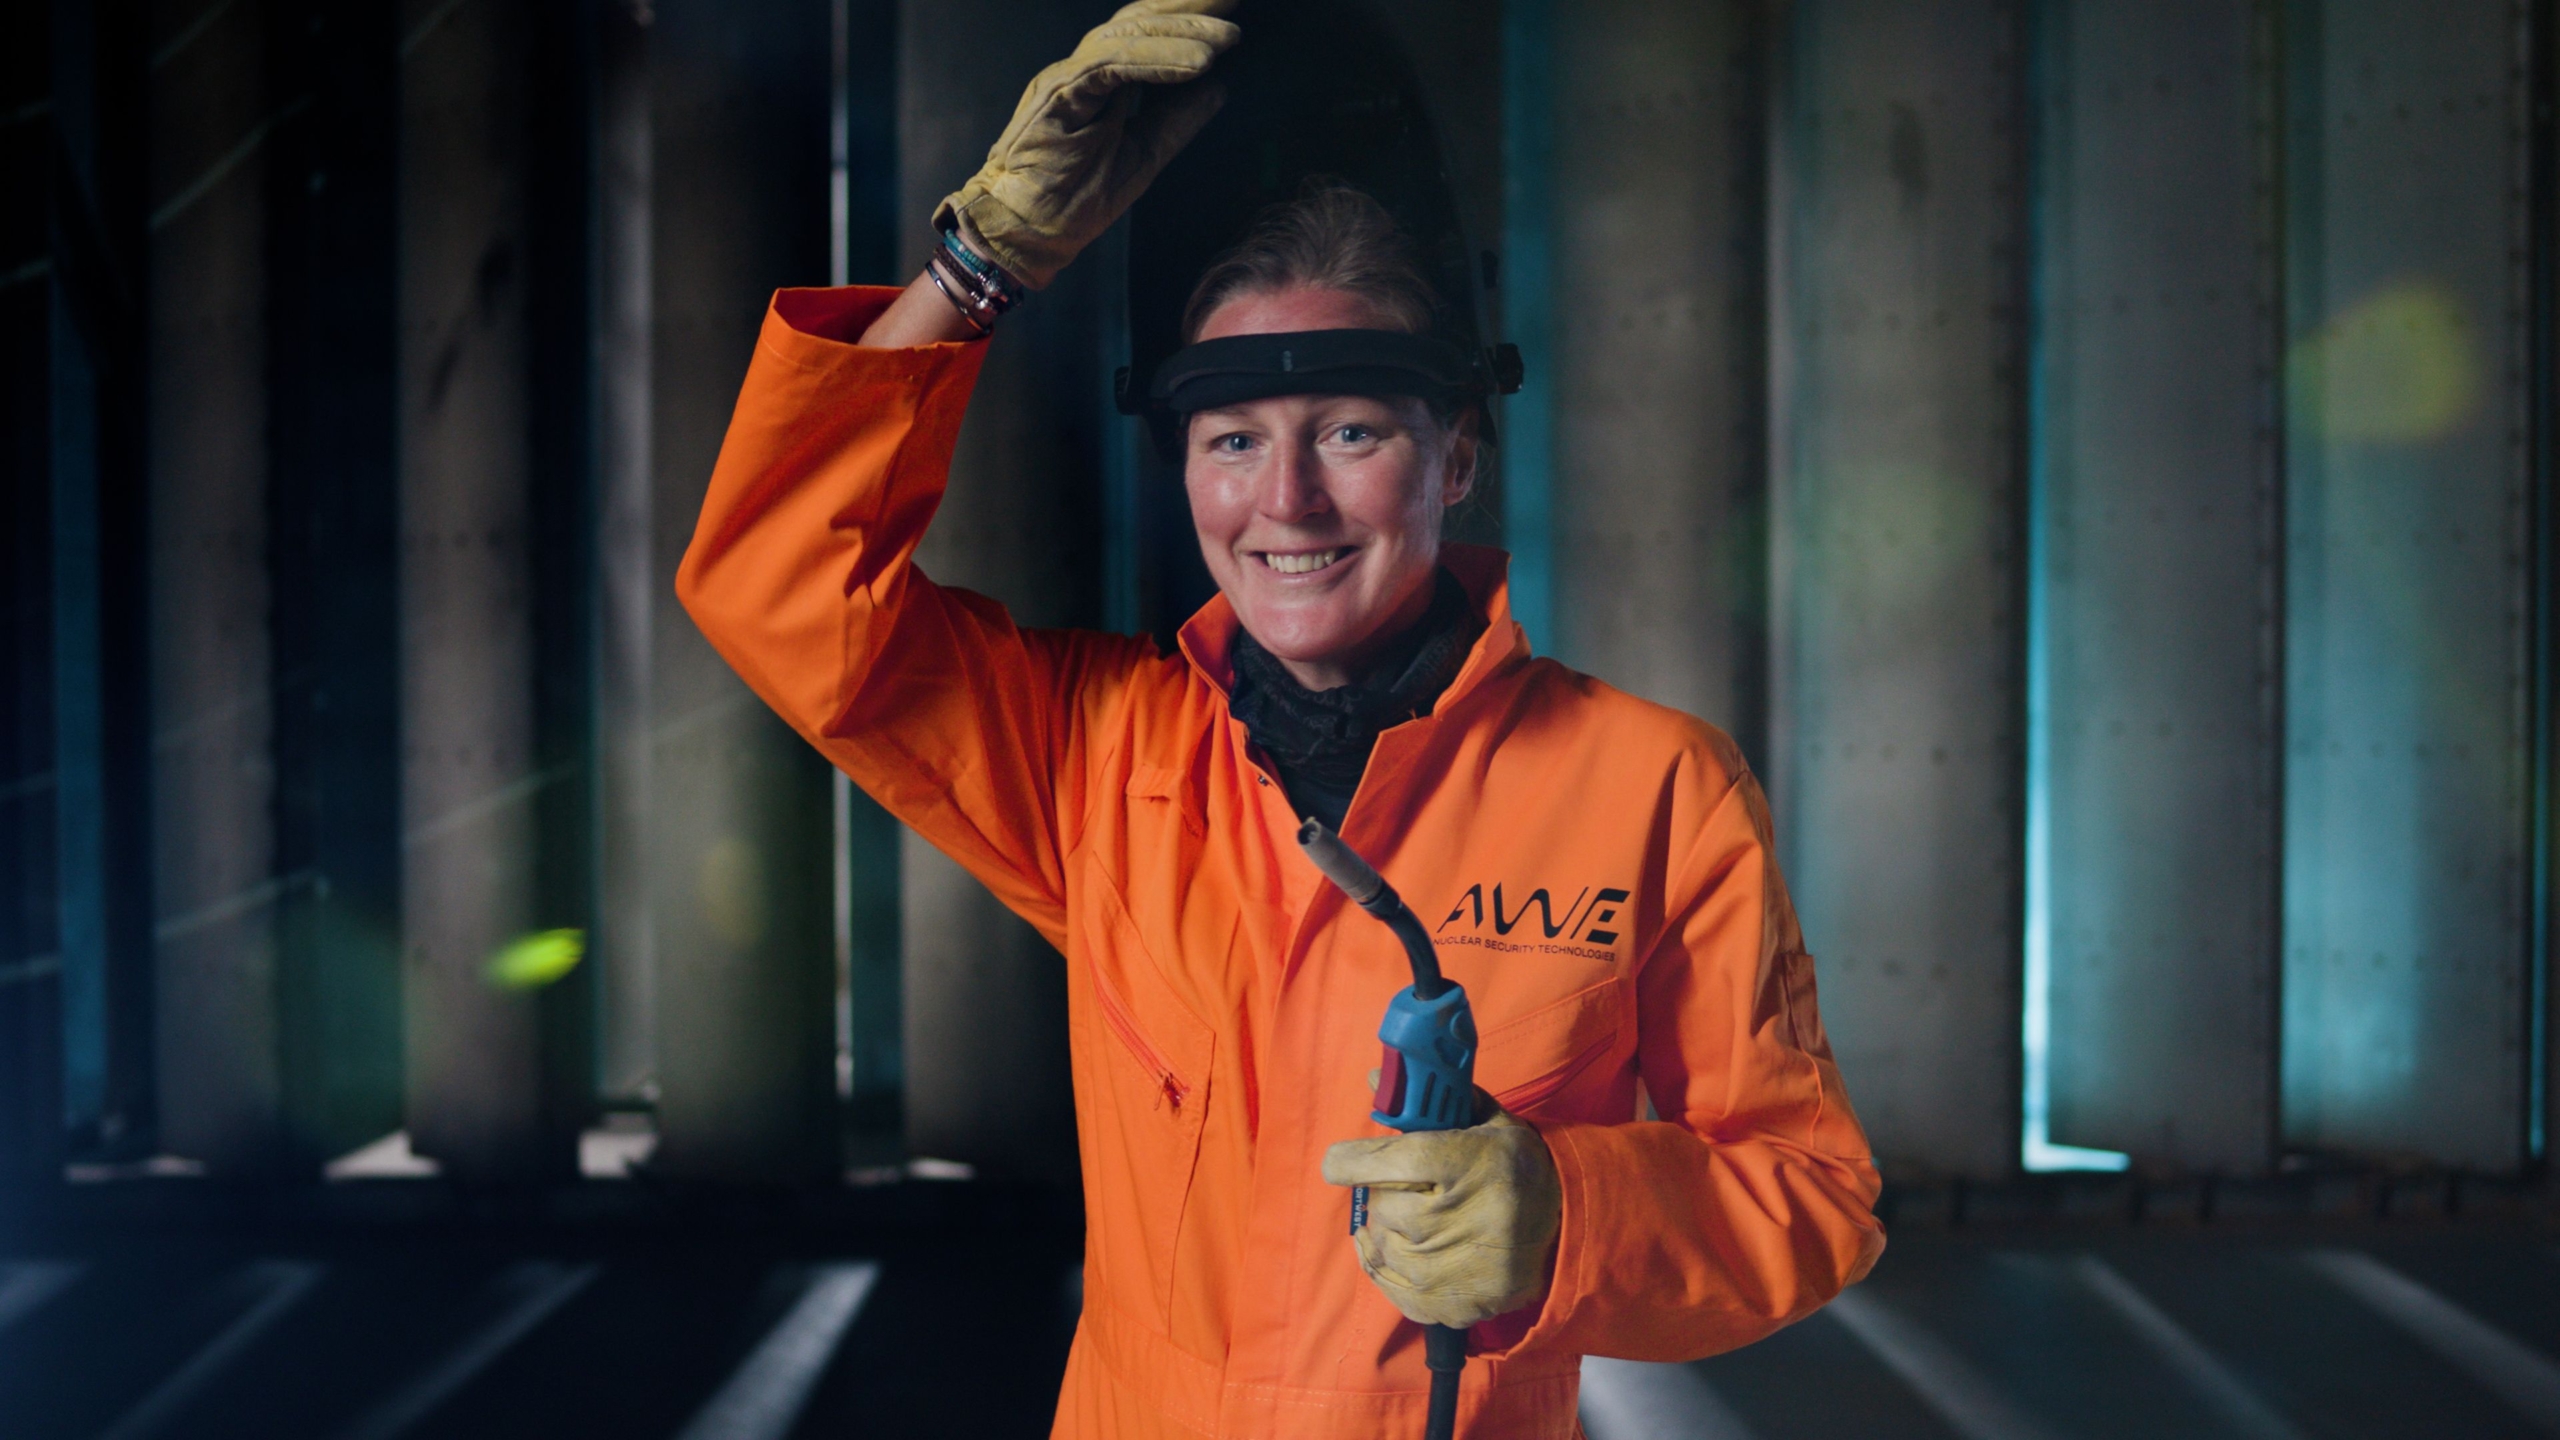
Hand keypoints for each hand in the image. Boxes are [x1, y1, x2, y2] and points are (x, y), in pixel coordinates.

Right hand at [935, 0, 1239, 290]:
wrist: (1026, 231)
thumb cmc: (1073, 197)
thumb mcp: (1145, 153)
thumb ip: (1177, 119)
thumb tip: (1219, 88)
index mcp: (1101, 79)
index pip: (1146, 34)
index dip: (1187, 20)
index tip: (1230, 14)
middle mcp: (1083, 69)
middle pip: (1138, 21)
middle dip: (1188, 8)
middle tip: (1233, 3)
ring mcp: (1068, 77)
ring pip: (1127, 36)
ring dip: (1181, 34)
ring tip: (1226, 40)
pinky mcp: (1059, 93)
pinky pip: (1113, 65)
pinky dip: (1157, 61)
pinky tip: (1196, 64)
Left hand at [1321, 1107, 1562, 1329]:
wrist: (1567, 1229)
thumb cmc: (1514, 1166)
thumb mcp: (1482, 1121)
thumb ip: (1428, 1101)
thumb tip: (1376, 1076)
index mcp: (1470, 1163)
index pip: (1394, 1159)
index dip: (1355, 1161)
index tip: (1339, 1161)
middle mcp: (1460, 1220)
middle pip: (1383, 1205)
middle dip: (1385, 1193)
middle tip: (1410, 1188)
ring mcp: (1454, 1271)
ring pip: (1382, 1244)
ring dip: (1388, 1229)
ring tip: (1418, 1218)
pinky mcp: (1450, 1306)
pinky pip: (1387, 1282)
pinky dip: (1385, 1262)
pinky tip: (1403, 1246)